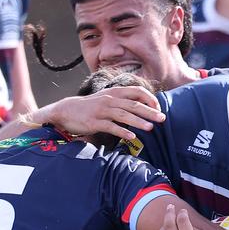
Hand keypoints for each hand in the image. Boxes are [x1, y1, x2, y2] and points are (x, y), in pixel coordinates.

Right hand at [35, 86, 164, 140]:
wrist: (66, 110)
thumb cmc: (90, 106)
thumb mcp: (106, 98)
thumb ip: (122, 100)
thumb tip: (141, 106)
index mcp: (114, 92)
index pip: (136, 91)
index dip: (149, 99)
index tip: (158, 108)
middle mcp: (109, 99)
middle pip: (133, 104)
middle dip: (149, 111)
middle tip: (162, 118)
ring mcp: (102, 111)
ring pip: (124, 115)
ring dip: (138, 121)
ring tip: (150, 127)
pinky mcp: (94, 122)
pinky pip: (111, 127)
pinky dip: (122, 132)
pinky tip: (132, 137)